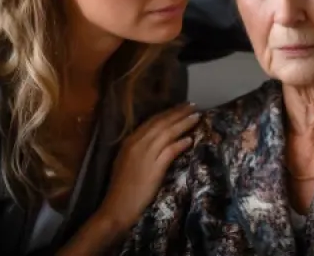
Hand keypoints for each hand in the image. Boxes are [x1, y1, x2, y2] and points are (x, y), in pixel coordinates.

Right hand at [95, 102, 199, 234]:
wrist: (117, 207)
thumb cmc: (122, 187)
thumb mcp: (127, 161)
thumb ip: (139, 148)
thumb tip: (157, 139)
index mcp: (130, 141)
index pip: (152, 121)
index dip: (168, 112)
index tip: (181, 106)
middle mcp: (137, 144)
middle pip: (162, 123)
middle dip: (179, 113)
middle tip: (193, 105)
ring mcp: (145, 155)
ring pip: (167, 133)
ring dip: (183, 123)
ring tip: (196, 116)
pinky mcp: (154, 168)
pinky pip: (169, 151)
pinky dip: (180, 144)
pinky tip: (190, 140)